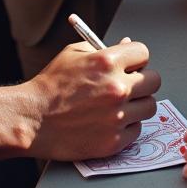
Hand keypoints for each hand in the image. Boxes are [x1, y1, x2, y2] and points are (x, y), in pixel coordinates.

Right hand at [26, 40, 160, 161]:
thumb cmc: (50, 86)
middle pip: (154, 81)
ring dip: (137, 105)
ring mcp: (117, 116)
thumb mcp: (73, 54)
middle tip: (130, 86)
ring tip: (118, 106)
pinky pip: (137, 130)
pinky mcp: (114, 141)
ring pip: (149, 107)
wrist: (31, 120)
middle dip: (142, 81)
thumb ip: (103, 49)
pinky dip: (127, 127)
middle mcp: (117, 88)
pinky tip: (109, 122)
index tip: (132, 65)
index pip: (143, 53)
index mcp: (107, 62)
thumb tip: (128, 46)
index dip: (136, 58)